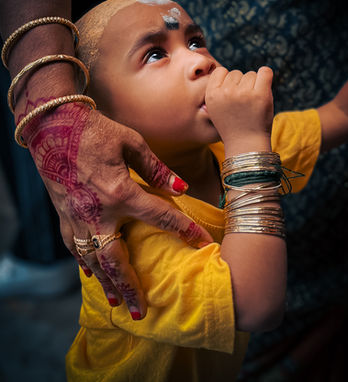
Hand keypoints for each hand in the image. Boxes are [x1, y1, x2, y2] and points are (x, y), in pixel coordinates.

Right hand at [22, 102, 212, 318]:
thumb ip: (156, 169)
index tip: (203, 243)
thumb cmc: (95, 131)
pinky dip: (83, 263)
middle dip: (130, 287)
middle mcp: (97, 212)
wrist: (54, 126)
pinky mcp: (63, 214)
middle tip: (141, 311)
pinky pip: (73, 246)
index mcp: (120, 192)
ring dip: (106, 283)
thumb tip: (180, 188)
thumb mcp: (131, 142)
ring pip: (93, 260)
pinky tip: (90, 273)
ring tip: (118, 303)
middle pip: (117, 259)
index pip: (160, 217)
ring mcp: (77, 216)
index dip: (185, 230)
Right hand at [205, 66, 273, 153]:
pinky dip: (266, 76)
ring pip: (250, 75)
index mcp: (211, 94)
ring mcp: (243, 93)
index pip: (220, 71)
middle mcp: (226, 92)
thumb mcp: (216, 108)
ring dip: (253, 86)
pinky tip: (263, 89)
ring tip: (251, 104)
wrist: (246, 145)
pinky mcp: (260, 95)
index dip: (227, 81)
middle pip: (236, 73)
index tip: (231, 94)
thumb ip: (218, 89)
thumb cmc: (232, 126)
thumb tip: (228, 72)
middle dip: (240, 85)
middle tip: (242, 104)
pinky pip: (265, 72)